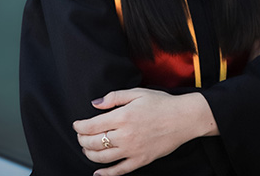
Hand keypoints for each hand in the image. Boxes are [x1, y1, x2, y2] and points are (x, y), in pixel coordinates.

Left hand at [73, 88, 216, 175]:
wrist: (183, 118)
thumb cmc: (161, 103)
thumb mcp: (137, 92)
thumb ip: (114, 97)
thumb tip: (95, 103)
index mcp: (122, 117)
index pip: (92, 126)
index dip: (80, 127)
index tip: (76, 125)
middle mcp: (125, 136)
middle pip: (94, 143)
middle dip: (82, 140)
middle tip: (80, 136)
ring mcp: (132, 150)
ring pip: (103, 158)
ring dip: (90, 154)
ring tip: (87, 148)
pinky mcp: (140, 160)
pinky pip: (119, 171)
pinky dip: (105, 174)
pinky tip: (98, 173)